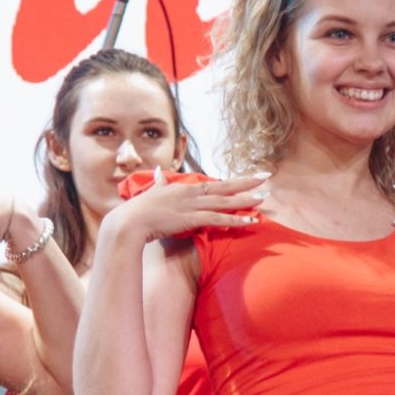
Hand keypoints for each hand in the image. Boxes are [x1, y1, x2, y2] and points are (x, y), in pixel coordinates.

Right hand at [103, 170, 265, 242]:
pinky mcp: (191, 219)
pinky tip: (251, 221)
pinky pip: (218, 219)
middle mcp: (190, 193)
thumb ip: (158, 182)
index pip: (213, 183)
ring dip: (246, 200)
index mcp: (183, 187)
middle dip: (247, 182)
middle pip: (224, 187)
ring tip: (264, 198)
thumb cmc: (137, 211)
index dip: (232, 181)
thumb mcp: (151, 192)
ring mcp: (191, 205)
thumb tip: (159, 171)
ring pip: (225, 201)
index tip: (248, 177)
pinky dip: (235, 220)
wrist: (128, 223)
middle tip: (267, 177)